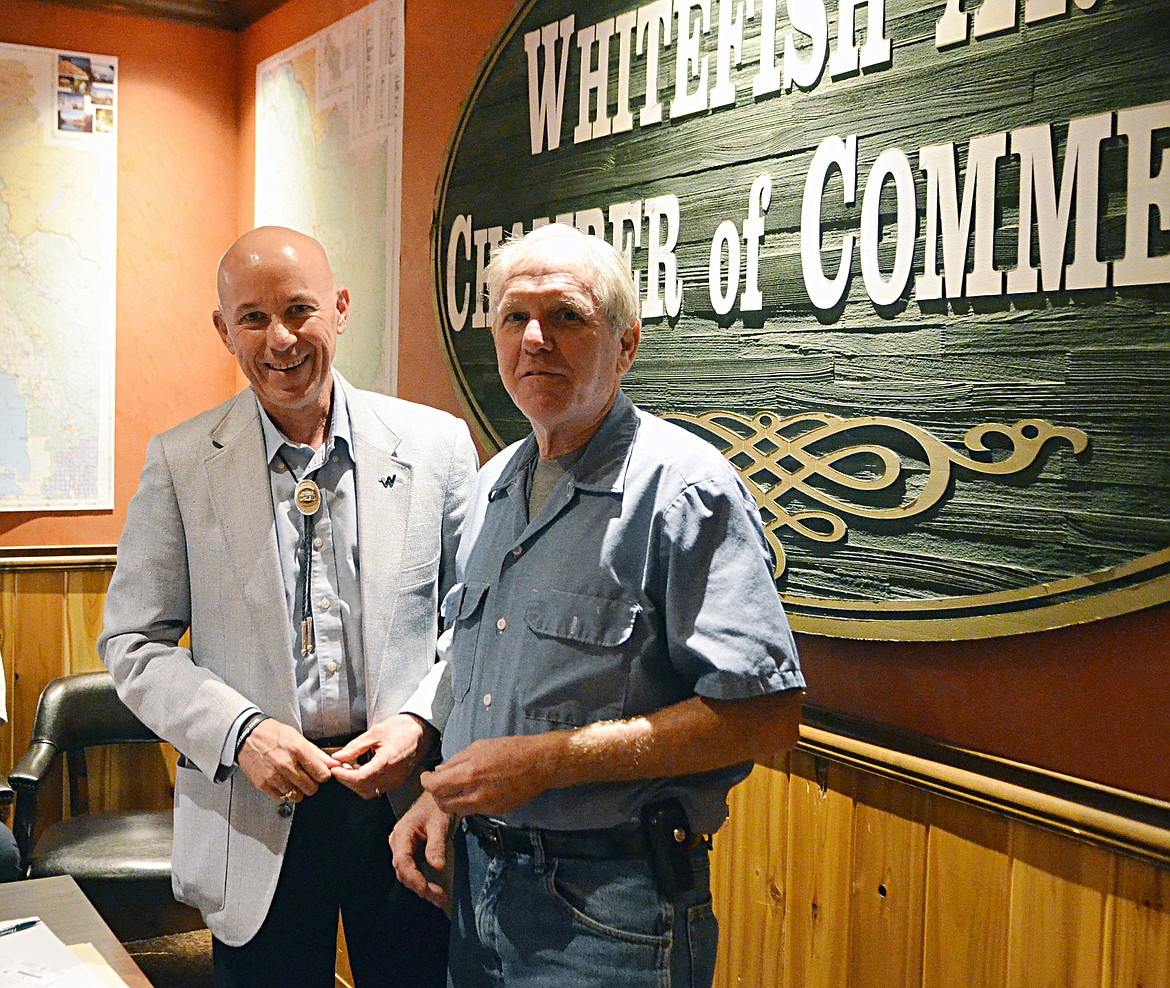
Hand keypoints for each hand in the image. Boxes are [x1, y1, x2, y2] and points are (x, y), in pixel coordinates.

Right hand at [237, 719, 337, 801]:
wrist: (247, 735)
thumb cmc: (273, 734)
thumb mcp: (298, 738)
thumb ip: (317, 753)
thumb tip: (334, 764)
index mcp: (298, 750)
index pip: (322, 774)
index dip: (323, 775)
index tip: (320, 773)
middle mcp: (286, 765)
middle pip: (311, 788)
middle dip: (312, 784)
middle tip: (306, 776)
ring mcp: (273, 776)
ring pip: (297, 796)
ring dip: (297, 790)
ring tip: (292, 778)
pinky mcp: (263, 785)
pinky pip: (282, 798)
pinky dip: (284, 793)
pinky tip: (281, 781)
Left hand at [329, 714, 437, 799]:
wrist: (422, 730)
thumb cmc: (401, 728)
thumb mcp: (375, 732)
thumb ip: (355, 747)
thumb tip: (338, 757)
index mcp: (387, 761)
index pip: (360, 778)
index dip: (344, 776)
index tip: (335, 768)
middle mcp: (393, 775)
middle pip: (363, 788)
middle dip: (347, 780)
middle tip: (339, 767)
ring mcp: (397, 780)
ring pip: (369, 792)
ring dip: (356, 784)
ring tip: (349, 768)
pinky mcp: (398, 781)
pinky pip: (378, 789)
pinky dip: (366, 783)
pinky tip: (362, 770)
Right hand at [389, 791, 452, 909]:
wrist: (436, 798)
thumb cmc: (437, 807)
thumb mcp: (440, 824)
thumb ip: (437, 845)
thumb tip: (438, 867)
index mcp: (402, 834)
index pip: (402, 861)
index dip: (413, 878)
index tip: (426, 890)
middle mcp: (398, 843)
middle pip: (404, 871)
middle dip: (420, 887)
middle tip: (439, 898)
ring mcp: (402, 848)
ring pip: (407, 873)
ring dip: (422, 887)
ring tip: (440, 899)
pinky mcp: (409, 852)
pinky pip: (413, 870)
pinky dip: (423, 881)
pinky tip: (435, 891)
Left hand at [421, 734, 560, 816]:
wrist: (538, 764)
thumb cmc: (510, 749)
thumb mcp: (479, 747)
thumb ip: (456, 761)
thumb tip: (439, 771)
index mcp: (468, 773)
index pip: (434, 786)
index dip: (426, 782)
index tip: (426, 777)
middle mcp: (475, 793)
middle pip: (442, 803)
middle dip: (436, 794)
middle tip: (439, 784)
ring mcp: (486, 805)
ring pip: (456, 810)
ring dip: (451, 800)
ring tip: (456, 787)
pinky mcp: (495, 812)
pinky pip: (474, 811)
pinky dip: (468, 802)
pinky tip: (475, 790)